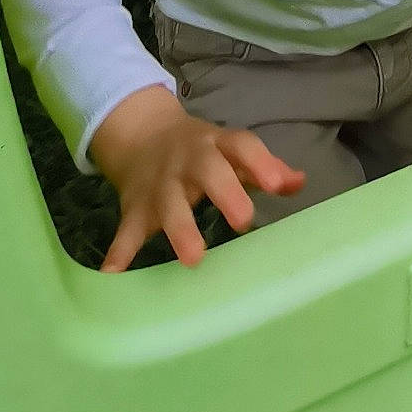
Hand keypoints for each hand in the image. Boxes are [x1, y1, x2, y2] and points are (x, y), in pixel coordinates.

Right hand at [88, 85, 304, 269]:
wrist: (142, 134)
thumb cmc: (202, 152)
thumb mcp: (231, 150)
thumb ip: (264, 168)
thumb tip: (299, 182)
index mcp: (217, 146)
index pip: (241, 146)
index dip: (260, 163)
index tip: (277, 185)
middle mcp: (189, 162)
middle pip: (208, 171)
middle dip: (225, 193)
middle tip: (243, 222)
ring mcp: (161, 186)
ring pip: (169, 204)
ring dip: (180, 229)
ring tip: (193, 258)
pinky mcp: (135, 208)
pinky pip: (126, 231)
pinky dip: (118, 253)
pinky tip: (111, 277)